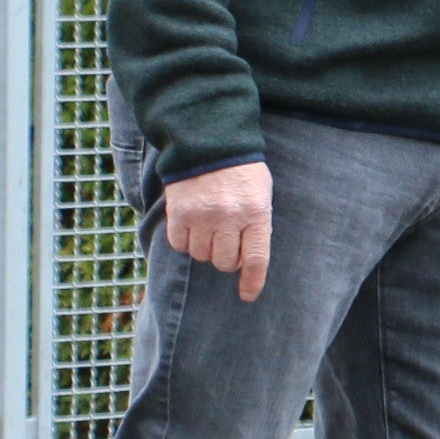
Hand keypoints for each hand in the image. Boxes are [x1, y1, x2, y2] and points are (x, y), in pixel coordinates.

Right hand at [163, 161, 273, 301]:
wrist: (207, 143)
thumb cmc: (241, 172)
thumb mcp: (261, 195)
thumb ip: (256, 225)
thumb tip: (247, 262)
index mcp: (256, 213)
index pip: (256, 259)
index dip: (252, 281)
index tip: (247, 296)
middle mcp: (229, 217)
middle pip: (225, 262)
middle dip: (226, 258)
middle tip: (225, 241)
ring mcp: (202, 216)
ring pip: (201, 256)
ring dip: (204, 249)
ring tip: (208, 229)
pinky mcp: (178, 213)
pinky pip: (179, 244)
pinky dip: (184, 242)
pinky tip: (190, 226)